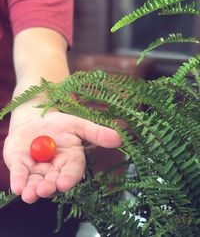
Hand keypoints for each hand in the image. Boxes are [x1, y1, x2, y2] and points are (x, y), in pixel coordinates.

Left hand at [3, 112, 121, 203]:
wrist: (36, 119)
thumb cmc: (59, 124)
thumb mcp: (78, 125)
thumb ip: (96, 133)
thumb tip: (119, 138)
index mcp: (71, 160)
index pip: (72, 171)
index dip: (69, 178)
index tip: (65, 184)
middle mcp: (55, 169)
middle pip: (54, 180)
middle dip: (49, 186)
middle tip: (45, 190)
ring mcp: (37, 169)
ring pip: (36, 182)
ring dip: (33, 189)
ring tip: (30, 195)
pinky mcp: (20, 166)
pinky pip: (20, 174)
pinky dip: (18, 181)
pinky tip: (18, 188)